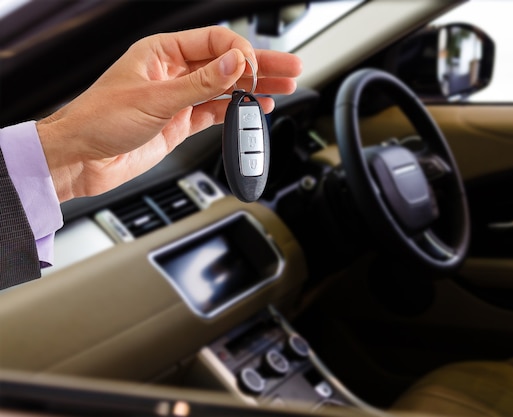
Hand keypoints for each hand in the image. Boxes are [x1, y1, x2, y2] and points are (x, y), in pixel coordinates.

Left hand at [36, 26, 301, 201]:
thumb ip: (200, 83)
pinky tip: (256, 109)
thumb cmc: (99, 120)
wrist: (82, 159)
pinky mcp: (181, 122)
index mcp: (162, 52)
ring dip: (254, 90)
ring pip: (225, 88)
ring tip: (284, 88)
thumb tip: (234, 63)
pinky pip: (217, 111)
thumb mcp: (155, 98)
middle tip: (290, 68)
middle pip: (226, 63)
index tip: (256, 68)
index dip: (240, 52)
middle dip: (260, 66)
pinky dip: (237, 111)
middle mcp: (173, 72)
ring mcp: (179, 98)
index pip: (214, 41)